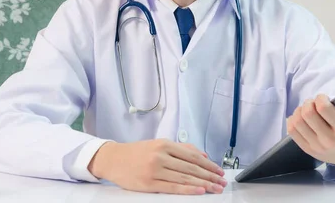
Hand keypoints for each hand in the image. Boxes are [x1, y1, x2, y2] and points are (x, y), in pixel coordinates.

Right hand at [87, 139, 226, 194]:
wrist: (113, 159)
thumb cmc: (136, 152)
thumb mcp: (158, 144)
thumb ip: (181, 149)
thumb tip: (202, 155)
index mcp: (164, 144)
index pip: (192, 156)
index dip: (208, 164)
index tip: (219, 171)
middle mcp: (161, 155)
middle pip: (191, 168)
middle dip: (210, 176)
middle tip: (222, 182)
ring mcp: (155, 169)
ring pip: (184, 177)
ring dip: (203, 184)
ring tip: (215, 188)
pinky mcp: (149, 183)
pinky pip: (172, 187)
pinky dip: (188, 189)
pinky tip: (199, 191)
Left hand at [286, 90, 334, 166]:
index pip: (323, 108)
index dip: (320, 98)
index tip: (323, 98)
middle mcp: (329, 140)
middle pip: (308, 114)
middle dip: (308, 102)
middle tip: (313, 103)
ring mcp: (316, 146)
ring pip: (297, 122)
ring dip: (299, 110)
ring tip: (307, 109)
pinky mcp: (307, 149)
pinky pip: (292, 131)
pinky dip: (292, 120)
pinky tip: (301, 118)